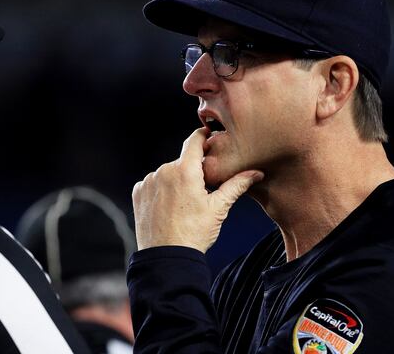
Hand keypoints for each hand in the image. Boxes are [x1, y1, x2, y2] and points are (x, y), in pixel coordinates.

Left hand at [132, 128, 263, 252]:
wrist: (167, 257)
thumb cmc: (194, 233)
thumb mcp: (218, 208)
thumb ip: (236, 185)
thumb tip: (255, 173)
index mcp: (185, 171)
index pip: (194, 141)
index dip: (203, 136)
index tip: (208, 135)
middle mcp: (164, 171)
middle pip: (182, 162)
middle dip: (191, 172)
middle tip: (201, 191)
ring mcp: (148, 182)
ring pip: (167, 174)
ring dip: (175, 182)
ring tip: (183, 205)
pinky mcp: (138, 193)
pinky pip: (152, 185)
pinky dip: (160, 191)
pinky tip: (168, 208)